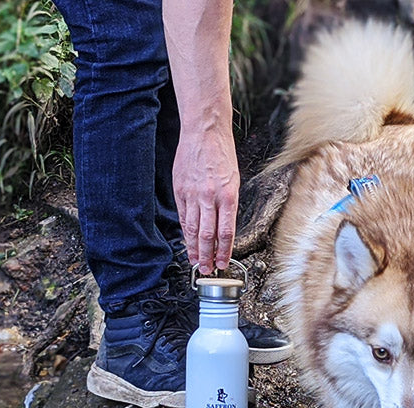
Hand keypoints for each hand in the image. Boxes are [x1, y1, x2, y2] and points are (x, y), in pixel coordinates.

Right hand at [173, 126, 238, 273]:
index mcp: (227, 196)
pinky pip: (183, 216)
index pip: (225, 232)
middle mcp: (209, 197)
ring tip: (196, 261)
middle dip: (207, 256)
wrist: (204, 132)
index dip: (223, 252)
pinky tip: (187, 242)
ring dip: (194, 249)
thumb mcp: (233, 181)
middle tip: (207, 269)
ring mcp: (193, 194)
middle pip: (207, 235)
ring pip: (192, 229)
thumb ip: (227, 207)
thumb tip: (221, 229)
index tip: (222, 263)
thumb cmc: (221, 154)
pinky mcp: (180, 190)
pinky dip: (185, 233)